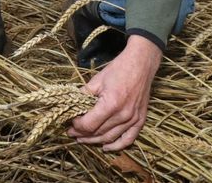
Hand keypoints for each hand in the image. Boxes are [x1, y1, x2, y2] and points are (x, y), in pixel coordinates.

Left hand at [67, 34, 161, 150]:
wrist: (141, 64)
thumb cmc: (118, 69)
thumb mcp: (97, 80)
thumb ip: (84, 95)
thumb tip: (72, 106)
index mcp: (110, 104)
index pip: (89, 124)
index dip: (77, 125)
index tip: (70, 122)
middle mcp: (123, 115)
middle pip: (98, 133)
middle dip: (82, 134)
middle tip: (72, 133)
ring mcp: (133, 119)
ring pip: (110, 138)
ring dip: (95, 141)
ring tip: (83, 139)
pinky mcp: (140, 120)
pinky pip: (128, 139)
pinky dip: (116, 146)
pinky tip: (106, 147)